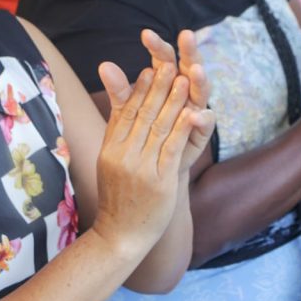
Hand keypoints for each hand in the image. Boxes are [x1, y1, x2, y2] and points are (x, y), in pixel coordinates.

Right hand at [92, 61, 198, 256]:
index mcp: (110, 148)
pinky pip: (171, 150)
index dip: (140, 89)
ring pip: (159, 128)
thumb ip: (117, 125)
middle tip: (170, 64)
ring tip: (184, 79)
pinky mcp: (159, 182)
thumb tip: (109, 97)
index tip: (152, 69)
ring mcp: (140, 169)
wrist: (120, 236)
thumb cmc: (118, 196)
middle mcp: (123, 156)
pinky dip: (182, 129)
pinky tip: (191, 112)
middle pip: (142, 115)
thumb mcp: (111, 159)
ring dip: (173, 101)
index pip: (126, 112)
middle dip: (158, 88)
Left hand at [128, 29, 214, 173]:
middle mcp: (185, 89)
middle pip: (188, 64)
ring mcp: (196, 107)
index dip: (156, 46)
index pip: (163, 57)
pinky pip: (206, 121)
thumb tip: (104, 65)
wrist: (147, 165)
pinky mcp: (202, 130)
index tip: (146, 34)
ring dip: (200, 80)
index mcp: (167, 79)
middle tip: (186, 35)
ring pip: (201, 90)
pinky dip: (201, 117)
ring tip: (195, 70)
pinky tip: (194, 115)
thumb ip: (119, 89)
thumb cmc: (139, 131)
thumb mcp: (127, 108)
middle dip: (188, 50)